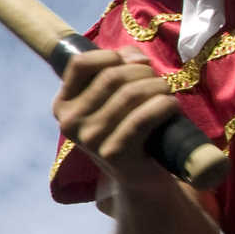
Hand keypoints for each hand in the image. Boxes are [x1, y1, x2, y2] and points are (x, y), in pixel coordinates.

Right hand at [51, 46, 186, 189]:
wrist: (138, 177)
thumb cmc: (126, 129)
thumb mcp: (112, 98)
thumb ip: (119, 67)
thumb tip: (136, 58)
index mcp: (63, 106)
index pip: (79, 64)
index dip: (110, 55)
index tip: (134, 63)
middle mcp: (70, 123)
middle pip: (112, 76)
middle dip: (144, 72)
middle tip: (159, 82)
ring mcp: (90, 140)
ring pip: (131, 94)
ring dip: (158, 87)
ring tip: (167, 93)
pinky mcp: (114, 153)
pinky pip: (143, 117)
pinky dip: (164, 105)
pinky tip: (171, 106)